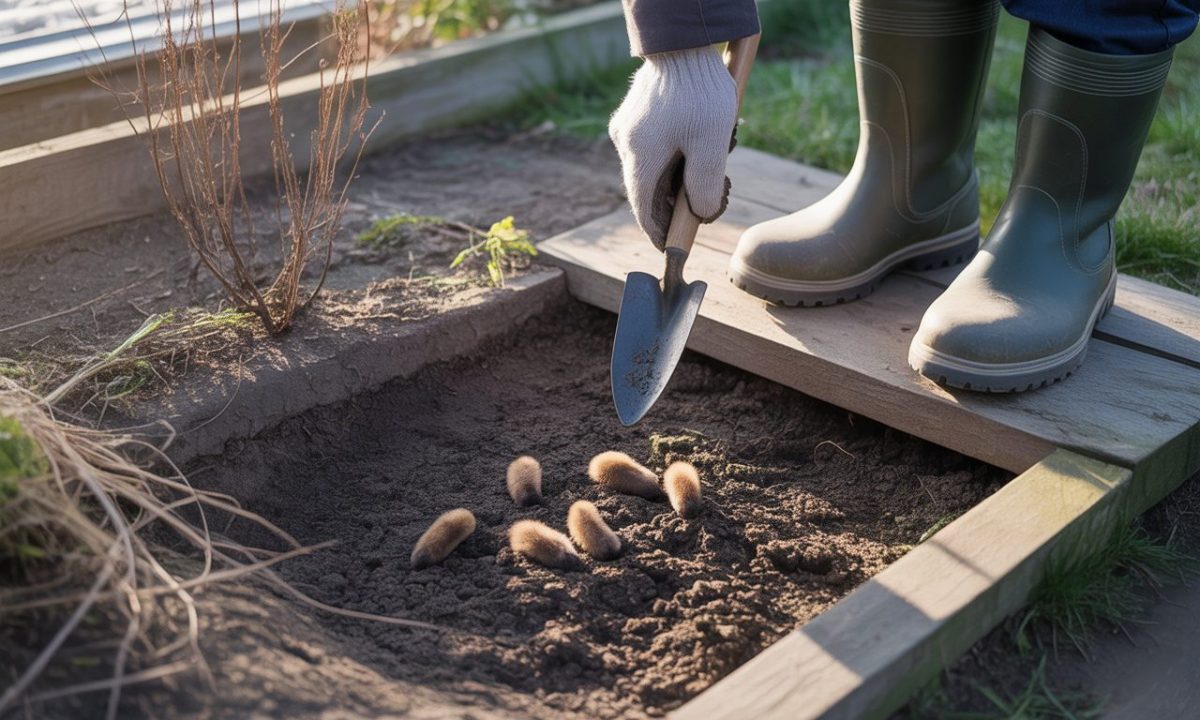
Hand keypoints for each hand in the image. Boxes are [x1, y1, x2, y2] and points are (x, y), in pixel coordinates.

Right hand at [608, 45, 738, 249]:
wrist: (683, 39)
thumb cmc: (699, 91)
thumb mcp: (712, 144)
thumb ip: (706, 185)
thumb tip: (701, 214)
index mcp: (640, 158)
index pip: (643, 210)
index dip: (659, 233)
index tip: (672, 248)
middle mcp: (626, 144)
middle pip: (648, 189)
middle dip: (673, 204)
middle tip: (701, 208)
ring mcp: (628, 127)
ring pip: (651, 165)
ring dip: (675, 177)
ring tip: (706, 170)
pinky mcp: (636, 112)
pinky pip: (652, 145)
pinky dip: (671, 155)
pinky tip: (695, 145)